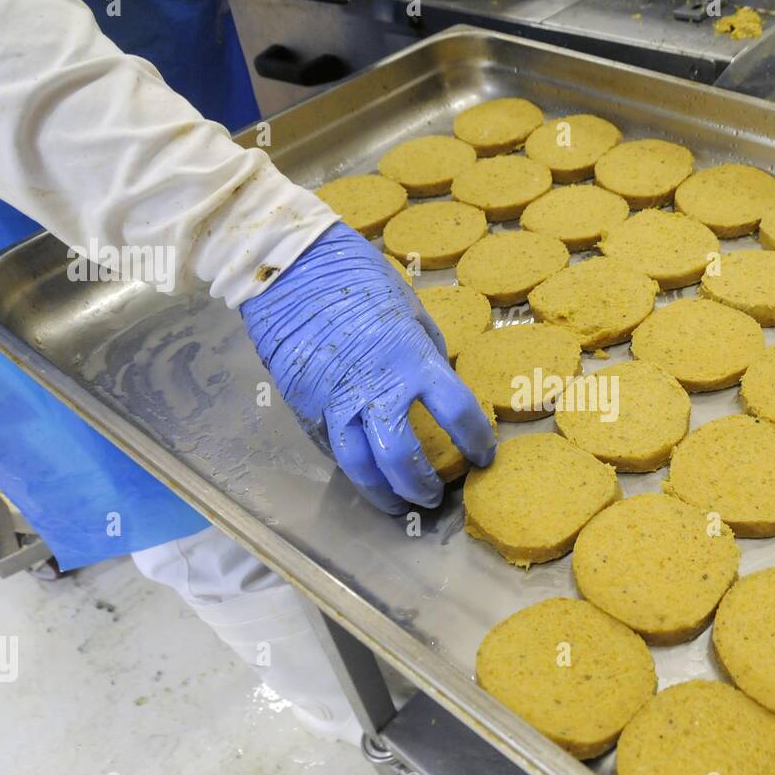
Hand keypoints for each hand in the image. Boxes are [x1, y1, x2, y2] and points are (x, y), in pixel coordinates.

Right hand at [240, 223, 494, 513]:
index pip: (457, 413)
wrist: (290, 268)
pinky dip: (349, 466)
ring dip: (381, 493)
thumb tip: (437, 382)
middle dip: (421, 486)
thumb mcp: (409, 310)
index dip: (476, 440)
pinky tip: (363, 474)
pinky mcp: (304, 405)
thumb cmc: (357, 278)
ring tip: (397, 506)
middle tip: (433, 497)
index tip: (484, 455)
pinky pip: (329, 447)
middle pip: (402, 458)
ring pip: (360, 467)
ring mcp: (335, 402)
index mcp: (412, 359)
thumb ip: (425, 354)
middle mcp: (375, 389)